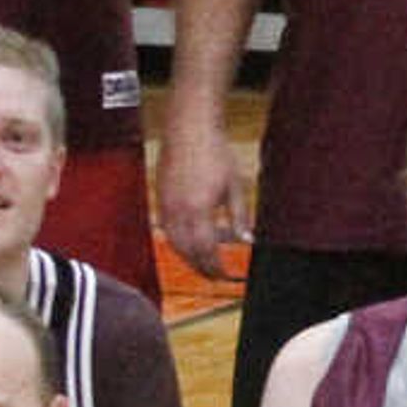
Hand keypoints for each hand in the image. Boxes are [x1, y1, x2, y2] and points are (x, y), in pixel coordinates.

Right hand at [152, 116, 247, 279]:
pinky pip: (166, 230)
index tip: (227, 276)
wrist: (190, 129)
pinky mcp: (160, 198)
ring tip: (204, 265)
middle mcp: (179, 212)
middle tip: (217, 277)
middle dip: (202, 268)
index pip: (206, 251)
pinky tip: (190, 244)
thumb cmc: (216, 153)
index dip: (216, 268)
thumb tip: (246, 241)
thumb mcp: (235, 186)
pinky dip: (178, 243)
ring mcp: (166, 205)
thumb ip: (239, 216)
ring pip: (174, 244)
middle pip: (188, 253)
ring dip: (189, 258)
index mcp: (200, 210)